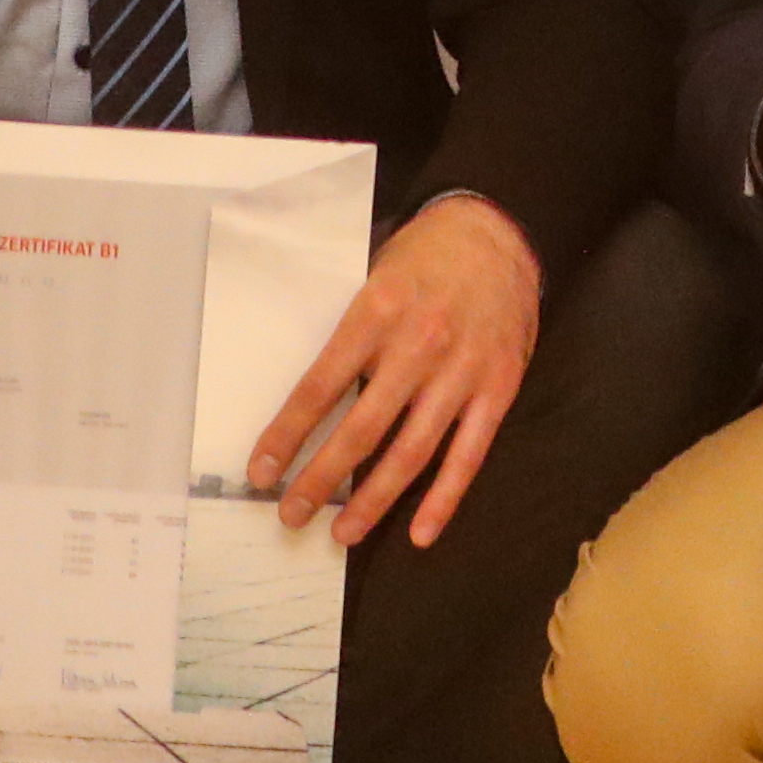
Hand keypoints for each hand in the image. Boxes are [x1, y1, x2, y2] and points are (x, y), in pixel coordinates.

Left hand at [252, 195, 540, 547]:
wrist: (500, 230)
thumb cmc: (425, 256)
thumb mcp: (373, 276)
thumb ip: (349, 336)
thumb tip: (307, 403)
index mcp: (377, 313)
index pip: (319, 389)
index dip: (286, 436)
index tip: (261, 473)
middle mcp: (419, 344)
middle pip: (361, 430)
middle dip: (320, 480)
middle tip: (290, 515)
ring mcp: (463, 369)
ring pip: (412, 451)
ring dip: (374, 499)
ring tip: (342, 533)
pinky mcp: (500, 385)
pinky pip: (470, 452)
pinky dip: (446, 497)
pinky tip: (421, 531)